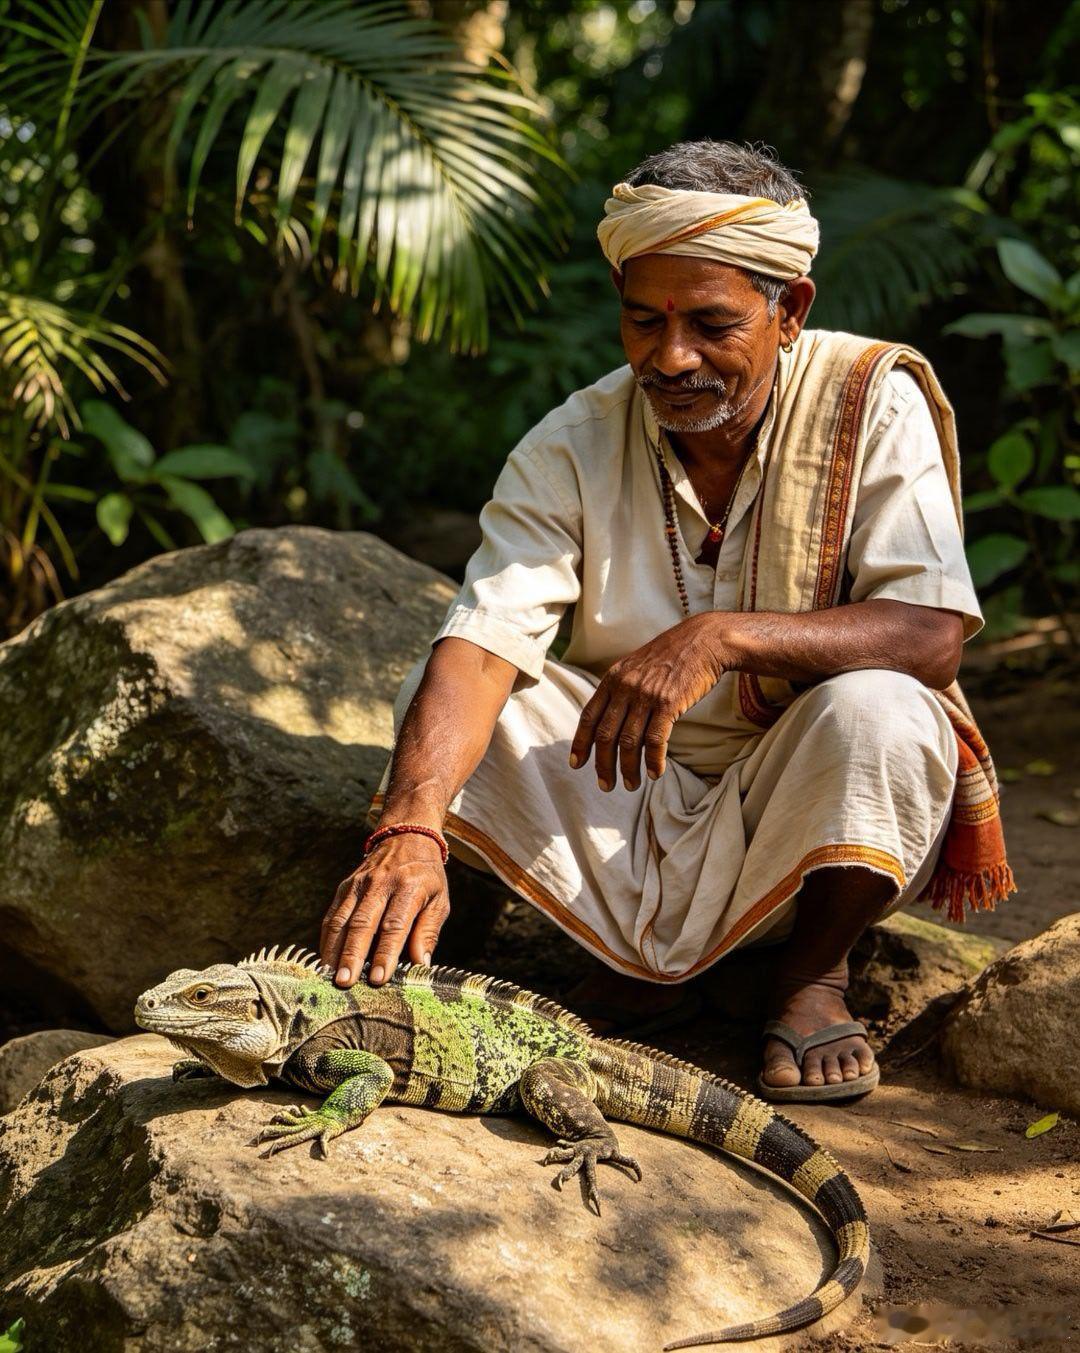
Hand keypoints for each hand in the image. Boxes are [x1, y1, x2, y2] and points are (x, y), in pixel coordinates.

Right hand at [320, 833, 449, 987]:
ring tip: (331, 976)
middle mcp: (381, 883)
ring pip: (342, 920)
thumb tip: (420, 965)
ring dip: (334, 950)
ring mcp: (359, 884)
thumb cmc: (427, 876)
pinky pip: (332, 915)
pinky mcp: (345, 886)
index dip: (386, 953)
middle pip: (363, 924)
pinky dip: (327, 939)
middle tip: (346, 982)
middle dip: (353, 955)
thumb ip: (429, 932)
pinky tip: (326, 959)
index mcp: (409, 887)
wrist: (406, 837)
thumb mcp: (439, 900)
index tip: (379, 979)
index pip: (395, 925)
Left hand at [568, 613, 728, 790]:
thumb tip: (611, 720)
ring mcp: (646, 696)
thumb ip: (621, 689)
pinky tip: (654, 773)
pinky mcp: (668, 703)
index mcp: (613, 679)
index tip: (576, 764)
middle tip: (606, 785)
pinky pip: (655, 740)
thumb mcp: (636, 666)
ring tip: (631, 785)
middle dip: (603, 765)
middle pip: (606, 735)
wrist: (703, 640)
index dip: (581, 743)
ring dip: (628, 768)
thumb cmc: (671, 657)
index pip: (589, 716)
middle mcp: (625, 687)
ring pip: (629, 742)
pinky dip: (653, 761)